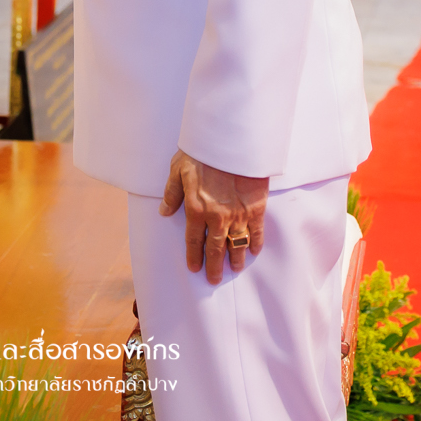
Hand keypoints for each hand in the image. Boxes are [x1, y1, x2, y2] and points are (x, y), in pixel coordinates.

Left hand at [158, 149, 267, 283]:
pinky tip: (254, 250)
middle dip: (214, 266)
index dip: (194, 256)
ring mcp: (238, 214)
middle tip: (214, 280)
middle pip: (216, 249)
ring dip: (235, 258)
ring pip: (236, 244)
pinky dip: (255, 242)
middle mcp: (217, 217)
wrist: (231, 141)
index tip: (194, 268)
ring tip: (235, 268)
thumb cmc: (202, 152)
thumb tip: (164, 212)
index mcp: (196, 209)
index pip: (194, 240)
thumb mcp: (178, 170)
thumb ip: (172, 193)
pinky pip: (256, 231)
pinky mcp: (256, 207)